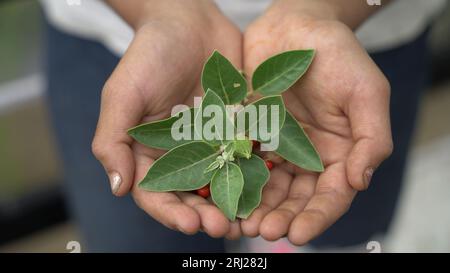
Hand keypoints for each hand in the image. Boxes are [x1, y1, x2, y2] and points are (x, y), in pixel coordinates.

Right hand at [92, 1, 242, 237]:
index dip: (170, 212)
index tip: (189, 223)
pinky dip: (256, 174)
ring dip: (233, 203)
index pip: (155, 193)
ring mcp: (211, 143)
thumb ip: (114, 139)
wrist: (187, 21)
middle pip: (192, 195)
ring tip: (248, 220)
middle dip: (206, 214)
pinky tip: (268, 188)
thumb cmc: (149, 56)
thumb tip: (117, 188)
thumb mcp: (123, 94)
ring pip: (222, 182)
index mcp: (148, 153)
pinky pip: (247, 155)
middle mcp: (180, 154)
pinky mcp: (237, 129)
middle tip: (225, 228)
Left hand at [241, 1, 392, 244]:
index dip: (317, 217)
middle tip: (263, 232)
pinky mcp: (252, 133)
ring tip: (241, 223)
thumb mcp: (366, 92)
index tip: (298, 234)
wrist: (295, 26)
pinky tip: (222, 193)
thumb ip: (371, 139)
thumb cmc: (338, 55)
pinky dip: (235, 178)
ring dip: (256, 206)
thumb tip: (360, 183)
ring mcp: (279, 146)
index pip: (332, 195)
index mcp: (340, 152)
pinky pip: (243, 160)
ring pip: (268, 186)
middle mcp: (309, 155)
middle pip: (296, 197)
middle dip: (281, 217)